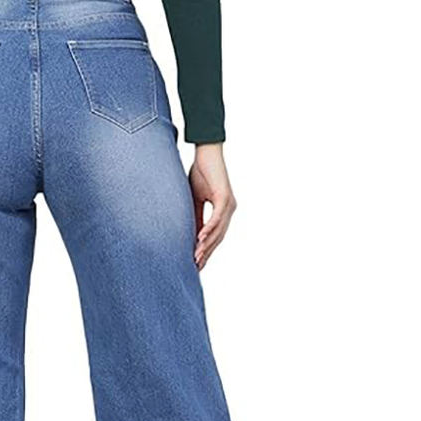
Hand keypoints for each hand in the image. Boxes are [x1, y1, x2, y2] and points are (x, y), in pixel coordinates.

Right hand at [190, 143, 235, 269]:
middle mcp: (229, 210)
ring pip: (218, 231)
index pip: (215, 236)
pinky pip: (216, 218)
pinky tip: (199, 240)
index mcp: (223, 211)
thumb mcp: (194, 199)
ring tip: (196, 259)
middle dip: (207, 254)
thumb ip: (195, 217)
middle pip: (218, 238)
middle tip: (195, 268)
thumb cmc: (200, 172)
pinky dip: (208, 229)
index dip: (206, 250)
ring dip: (206, 246)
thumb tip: (191, 235)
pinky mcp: (225, 197)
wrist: (208, 151)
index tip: (196, 264)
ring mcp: (229, 204)